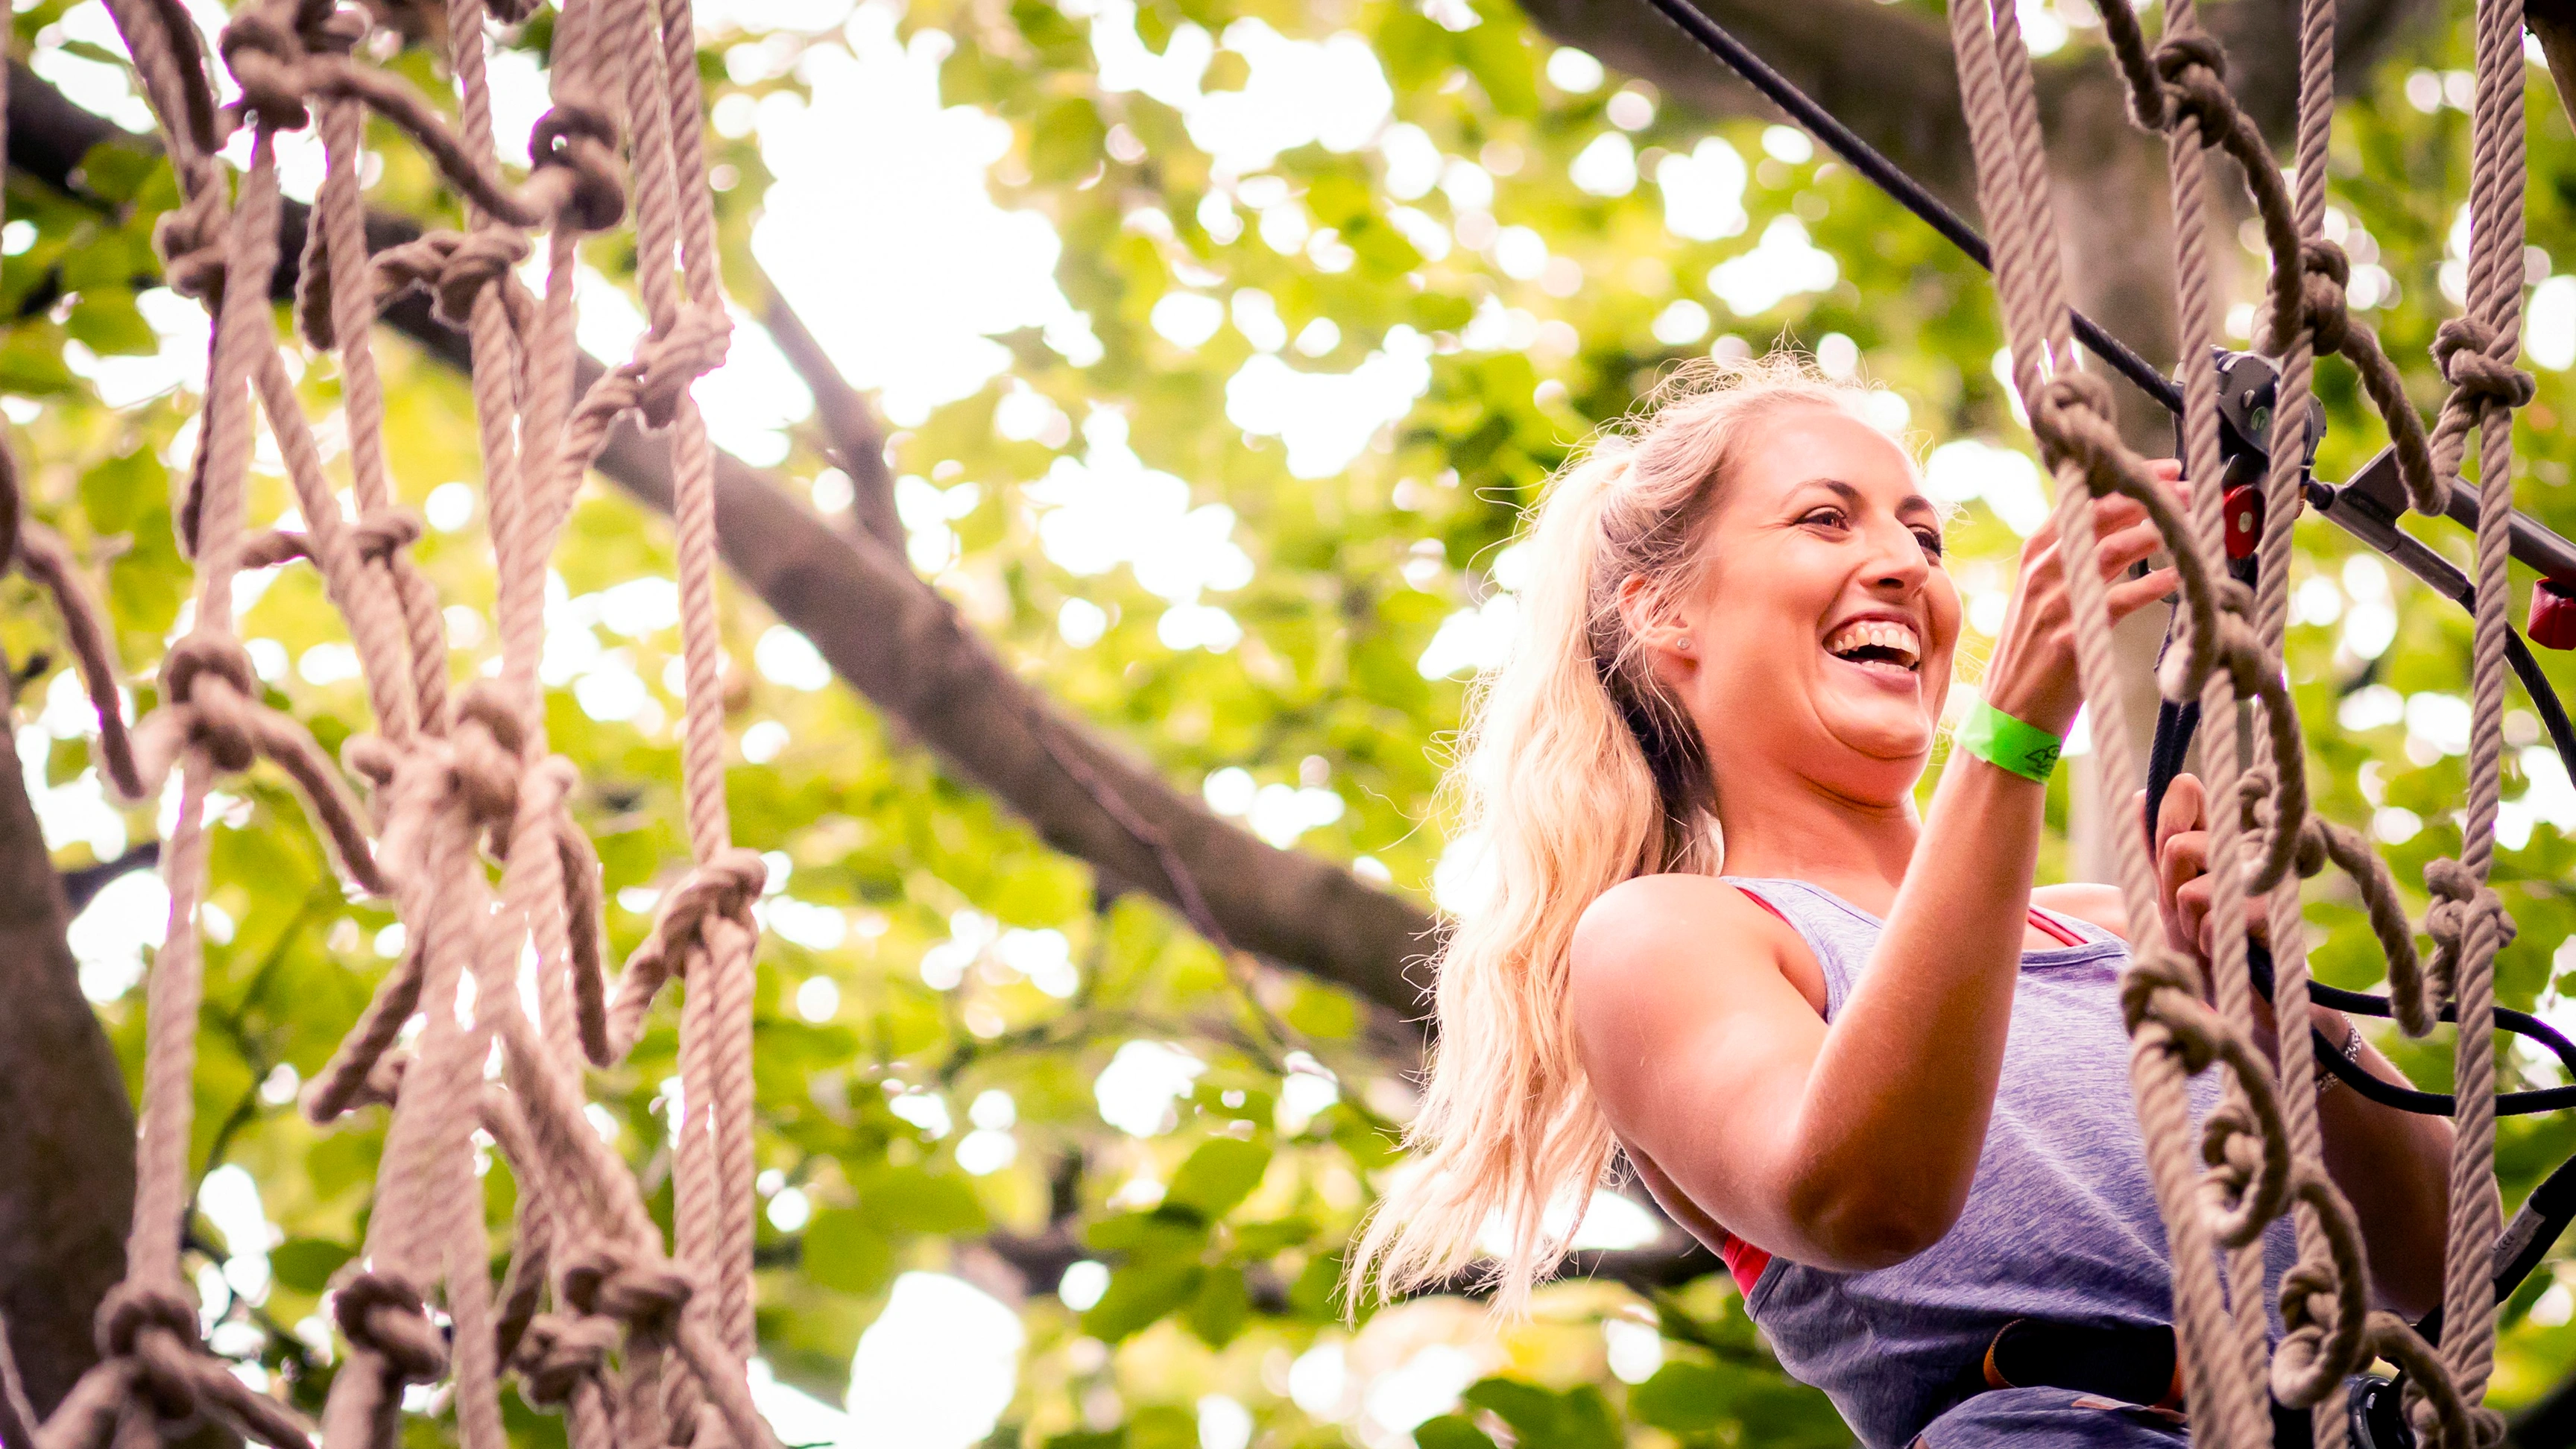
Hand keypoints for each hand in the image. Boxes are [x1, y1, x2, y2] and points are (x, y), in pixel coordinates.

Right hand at [1978, 459, 2186, 736]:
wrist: (2008, 716)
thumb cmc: (2035, 656)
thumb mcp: (2043, 599)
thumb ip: (2075, 564)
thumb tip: (2124, 531)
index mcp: (2034, 559)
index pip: (2077, 502)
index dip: (2120, 480)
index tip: (2162, 469)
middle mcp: (2040, 574)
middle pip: (2094, 517)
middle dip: (2143, 497)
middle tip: (2185, 490)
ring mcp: (2052, 605)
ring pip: (2106, 551)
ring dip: (2152, 532)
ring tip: (2187, 523)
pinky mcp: (2069, 638)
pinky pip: (2117, 602)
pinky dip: (2151, 585)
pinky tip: (2178, 578)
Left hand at [2149, 772, 2273, 963]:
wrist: (2246, 993)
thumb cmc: (2205, 937)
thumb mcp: (2168, 888)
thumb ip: (2152, 846)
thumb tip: (2138, 794)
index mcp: (2224, 831)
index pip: (2185, 793)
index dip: (2166, 827)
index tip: (2177, 865)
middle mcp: (2249, 843)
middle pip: (2175, 845)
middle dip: (2170, 888)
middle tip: (2192, 913)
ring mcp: (2265, 875)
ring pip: (2187, 889)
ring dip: (2188, 921)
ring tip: (2210, 934)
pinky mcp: (2272, 910)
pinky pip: (2209, 922)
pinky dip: (2207, 943)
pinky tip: (2227, 950)